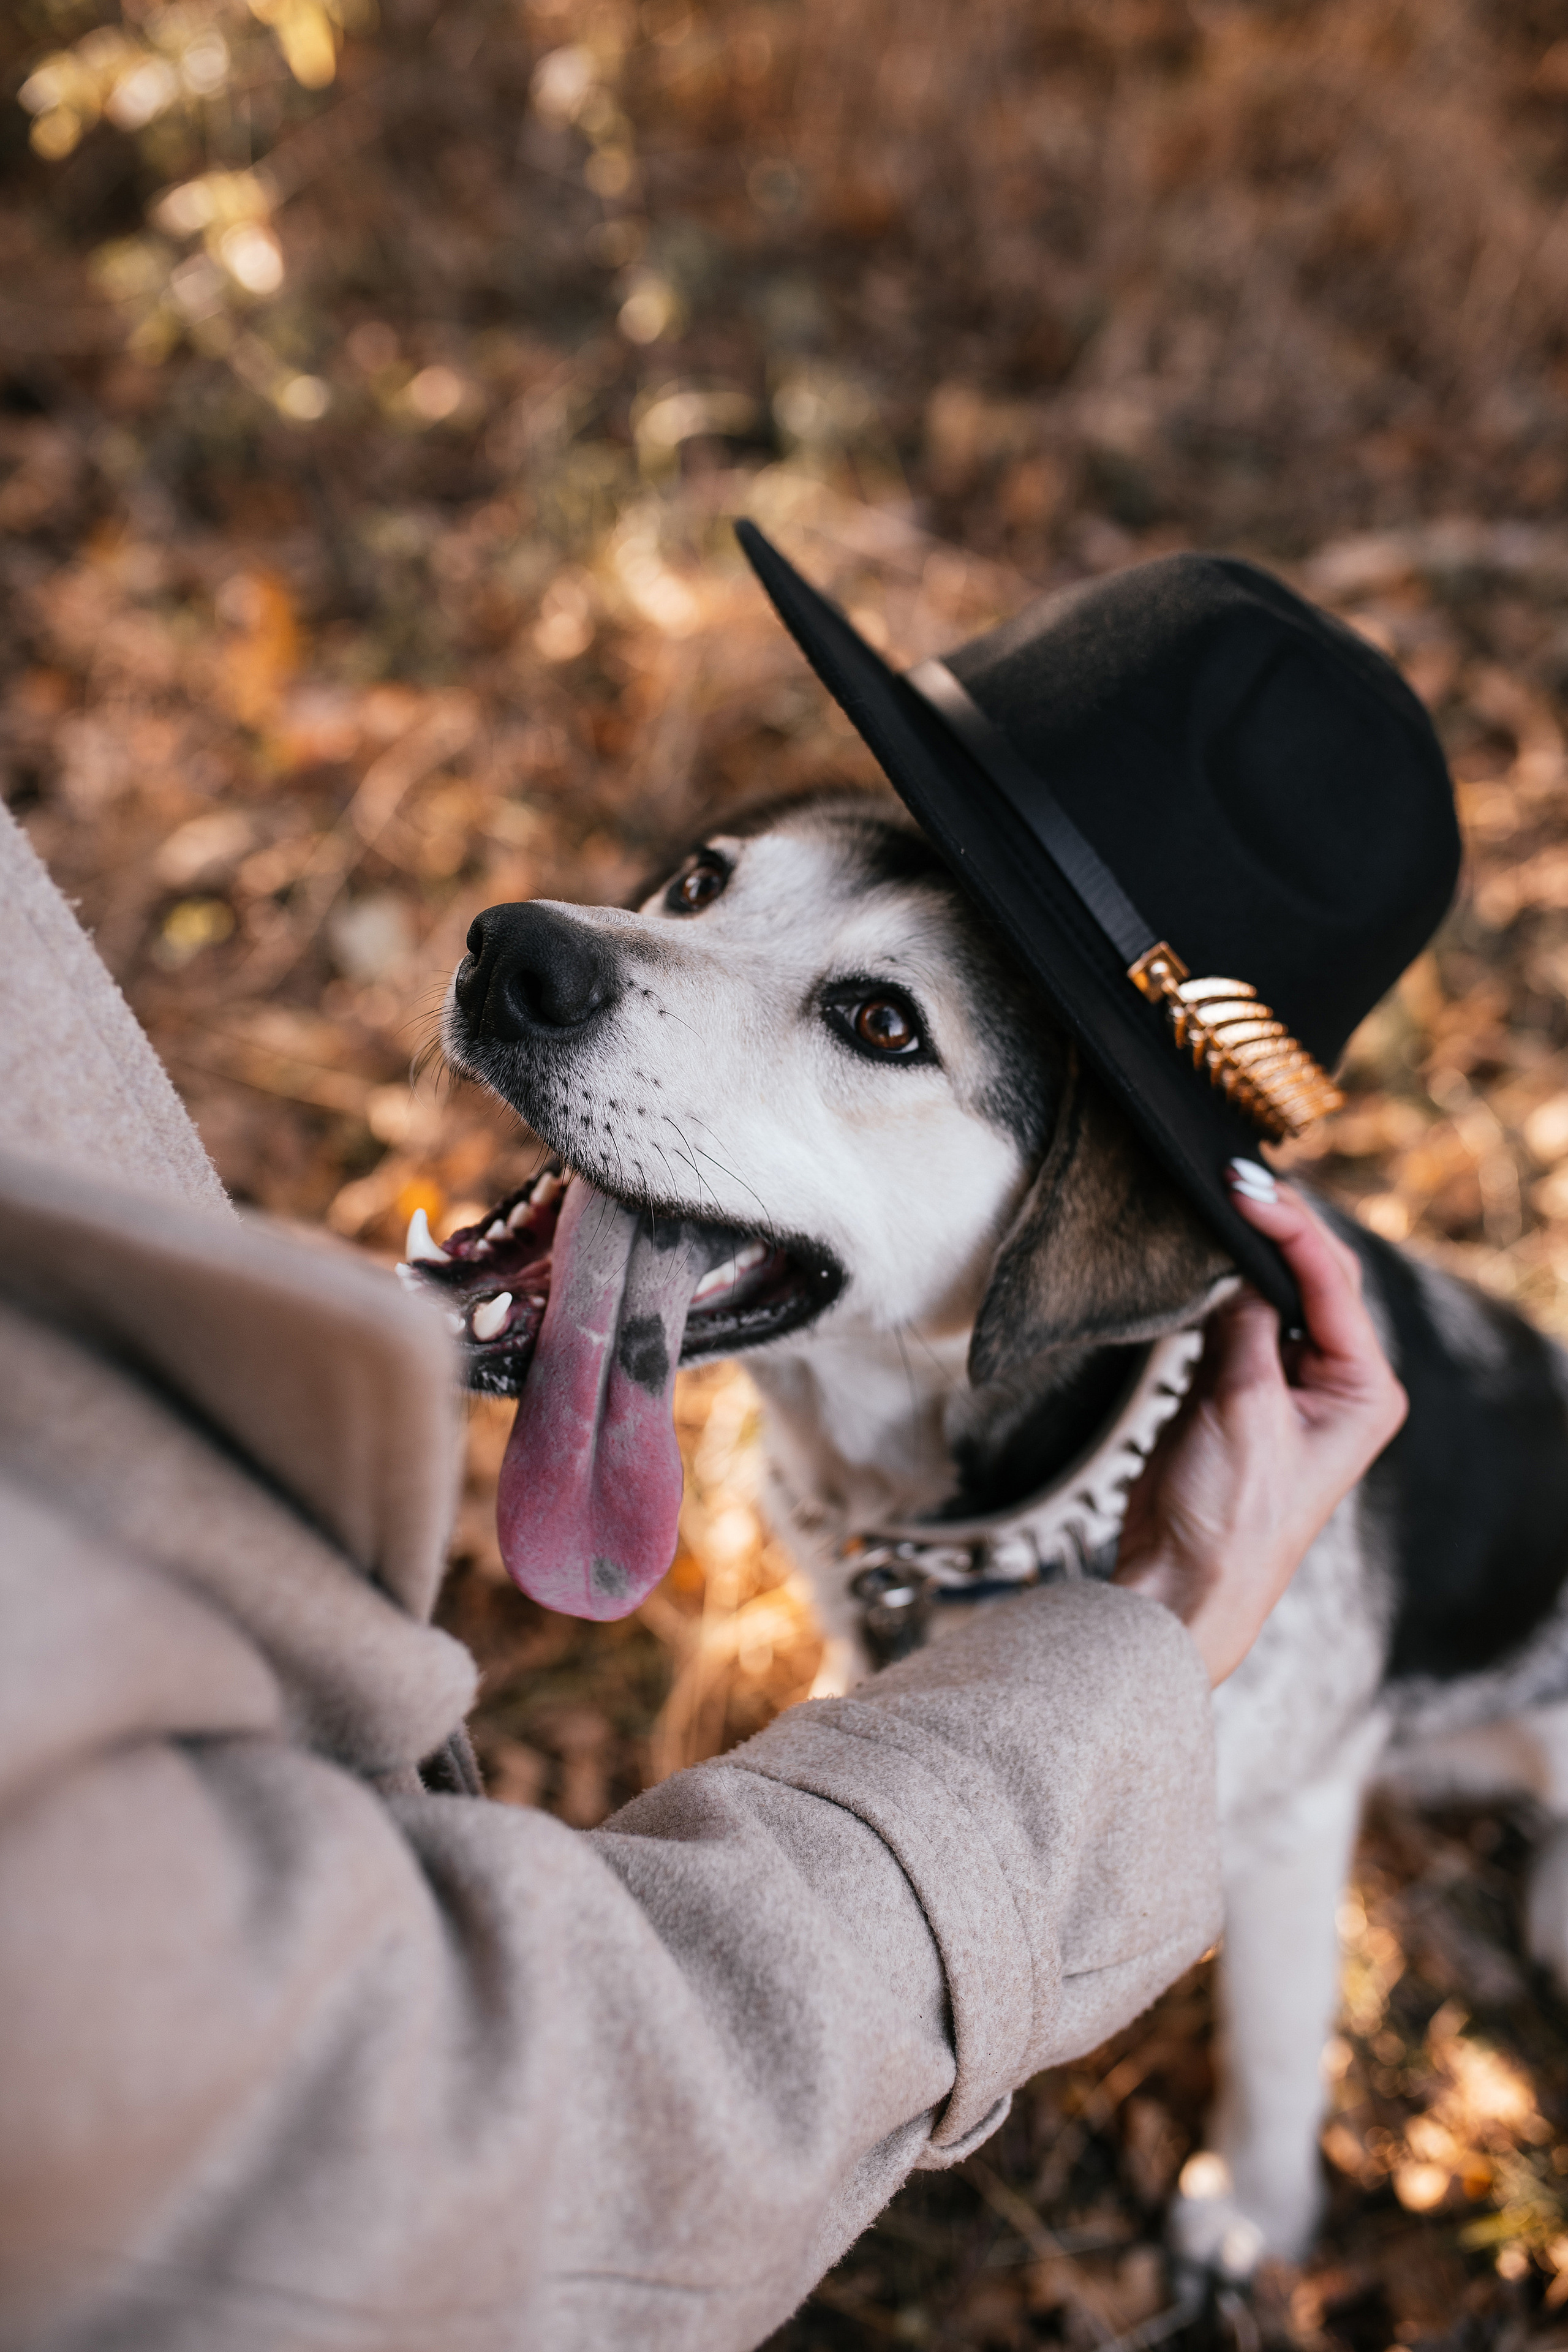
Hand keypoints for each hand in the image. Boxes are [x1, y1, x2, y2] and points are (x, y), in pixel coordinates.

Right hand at [1113, 1163, 1406, 1686]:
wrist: (1183, 1584)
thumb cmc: (1230, 1520)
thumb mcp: (1241, 1408)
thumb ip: (1245, 1327)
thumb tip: (1239, 1267)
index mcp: (1364, 1390)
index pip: (1332, 1281)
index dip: (1289, 1226)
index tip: (1243, 1185)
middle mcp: (1336, 1383)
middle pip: (1312, 1279)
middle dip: (1274, 1229)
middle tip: (1230, 1177)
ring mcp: (1287, 1386)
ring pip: (1272, 1295)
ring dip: (1246, 1254)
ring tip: (1216, 1203)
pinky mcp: (1238, 1392)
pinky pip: (1237, 1321)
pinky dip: (1220, 1290)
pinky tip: (1202, 1263)